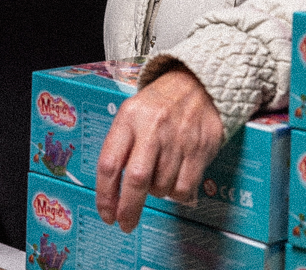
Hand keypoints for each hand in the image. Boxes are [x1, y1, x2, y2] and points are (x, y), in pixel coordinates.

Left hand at [94, 66, 223, 232]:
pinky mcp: (200, 149)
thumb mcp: (131, 113)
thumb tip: (112, 189)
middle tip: (125, 223)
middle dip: (128, 208)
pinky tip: (174, 181)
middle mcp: (152, 128)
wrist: (197, 83)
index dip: (105, 194)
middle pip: (135, 179)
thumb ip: (121, 146)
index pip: (109, 163)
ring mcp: (178, 139)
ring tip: (158, 178)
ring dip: (156, 193)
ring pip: (161, 186)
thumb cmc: (158, 104)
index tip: (106, 213)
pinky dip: (176, 194)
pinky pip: (183, 188)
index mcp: (129, 118)